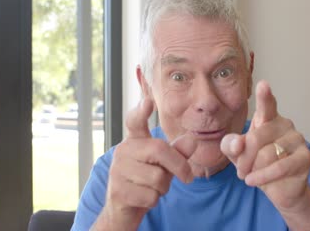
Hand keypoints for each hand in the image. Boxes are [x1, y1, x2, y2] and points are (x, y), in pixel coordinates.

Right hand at [93, 97, 195, 229]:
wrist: (124, 208)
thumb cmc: (147, 181)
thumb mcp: (166, 165)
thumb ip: (178, 152)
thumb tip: (191, 141)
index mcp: (135, 141)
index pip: (135, 122)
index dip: (141, 112)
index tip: (147, 101)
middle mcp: (123, 151)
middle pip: (160, 150)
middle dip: (179, 166)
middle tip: (188, 177)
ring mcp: (117, 170)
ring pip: (157, 177)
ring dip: (164, 188)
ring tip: (153, 188)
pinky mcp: (118, 190)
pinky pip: (150, 195)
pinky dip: (154, 200)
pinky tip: (144, 198)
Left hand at [220, 80, 309, 211]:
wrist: (279, 188)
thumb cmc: (256, 164)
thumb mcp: (236, 153)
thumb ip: (230, 145)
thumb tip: (238, 144)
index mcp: (268, 118)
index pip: (267, 105)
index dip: (265, 96)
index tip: (263, 84)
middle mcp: (284, 124)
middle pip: (256, 138)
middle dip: (243, 158)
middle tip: (240, 171)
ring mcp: (297, 139)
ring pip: (266, 154)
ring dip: (253, 169)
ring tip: (250, 176)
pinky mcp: (305, 157)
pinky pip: (280, 167)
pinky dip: (263, 176)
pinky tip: (252, 181)